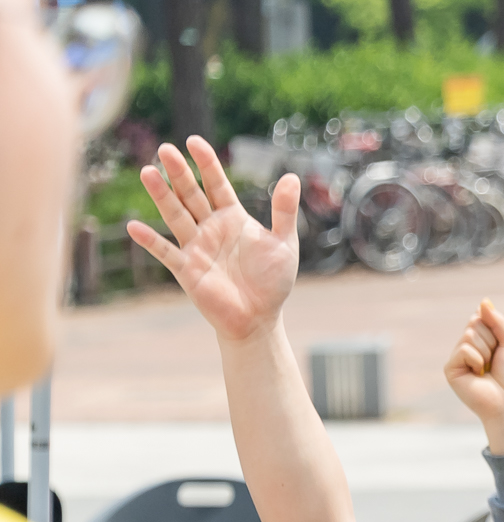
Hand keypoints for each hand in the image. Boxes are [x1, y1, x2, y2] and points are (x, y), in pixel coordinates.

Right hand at [130, 138, 299, 343]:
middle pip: (191, 195)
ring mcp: (196, 247)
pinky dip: (150, 241)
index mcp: (233, 218)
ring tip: (147, 172)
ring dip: (162, 196)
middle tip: (166, 149)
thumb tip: (292, 177)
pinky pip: (165, 252)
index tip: (194, 142)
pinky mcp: (187, 269)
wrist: (260, 319)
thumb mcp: (284, 244)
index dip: (207, 164)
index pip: (216, 185)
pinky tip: (133, 226)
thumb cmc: (272, 282)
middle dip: (179, 173)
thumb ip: (284, 212)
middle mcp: (210, 228)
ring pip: (175, 216)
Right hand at [446, 299, 503, 456]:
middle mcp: (467, 347)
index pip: (480, 317)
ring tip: (487, 370)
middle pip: (474, 323)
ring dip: (486, 351)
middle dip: (491, 341)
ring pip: (469, 335)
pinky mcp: (451, 369)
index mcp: (481, 340)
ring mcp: (458, 358)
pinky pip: (463, 350)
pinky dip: (476, 360)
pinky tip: (479, 375)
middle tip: (495, 362)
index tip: (501, 347)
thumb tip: (483, 302)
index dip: (495, 329)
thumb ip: (498, 322)